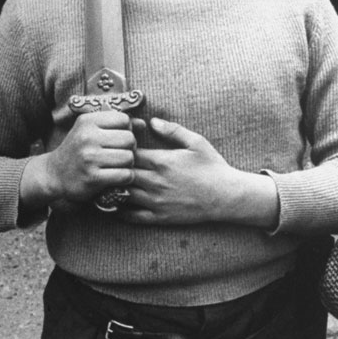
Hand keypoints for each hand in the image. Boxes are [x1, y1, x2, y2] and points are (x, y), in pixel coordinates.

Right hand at [21, 111, 135, 211]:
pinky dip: (125, 177)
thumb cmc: (78, 149)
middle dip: (129, 148)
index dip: (126, 129)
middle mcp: (87, 137)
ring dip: (128, 164)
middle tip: (119, 154)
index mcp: (88, 121)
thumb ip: (116, 124)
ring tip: (117, 165)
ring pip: (129, 157)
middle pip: (129, 139)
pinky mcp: (93, 177)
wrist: (55, 174)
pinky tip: (116, 176)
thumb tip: (143, 124)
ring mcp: (89, 158)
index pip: (124, 119)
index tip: (117, 138)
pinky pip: (124, 175)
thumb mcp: (92, 130)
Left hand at [123, 118, 278, 226]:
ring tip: (111, 184)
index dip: (120, 150)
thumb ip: (172, 130)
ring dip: (114, 189)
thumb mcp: (196, 142)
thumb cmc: (213, 167)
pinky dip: (120, 211)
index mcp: (161, 161)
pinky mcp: (160, 217)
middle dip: (115, 169)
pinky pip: (132, 216)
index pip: (127, 153)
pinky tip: (116, 205)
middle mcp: (154, 181)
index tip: (121, 149)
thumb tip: (152, 121)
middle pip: (120, 173)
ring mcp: (155, 201)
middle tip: (111, 166)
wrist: (227, 196)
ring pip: (122, 194)